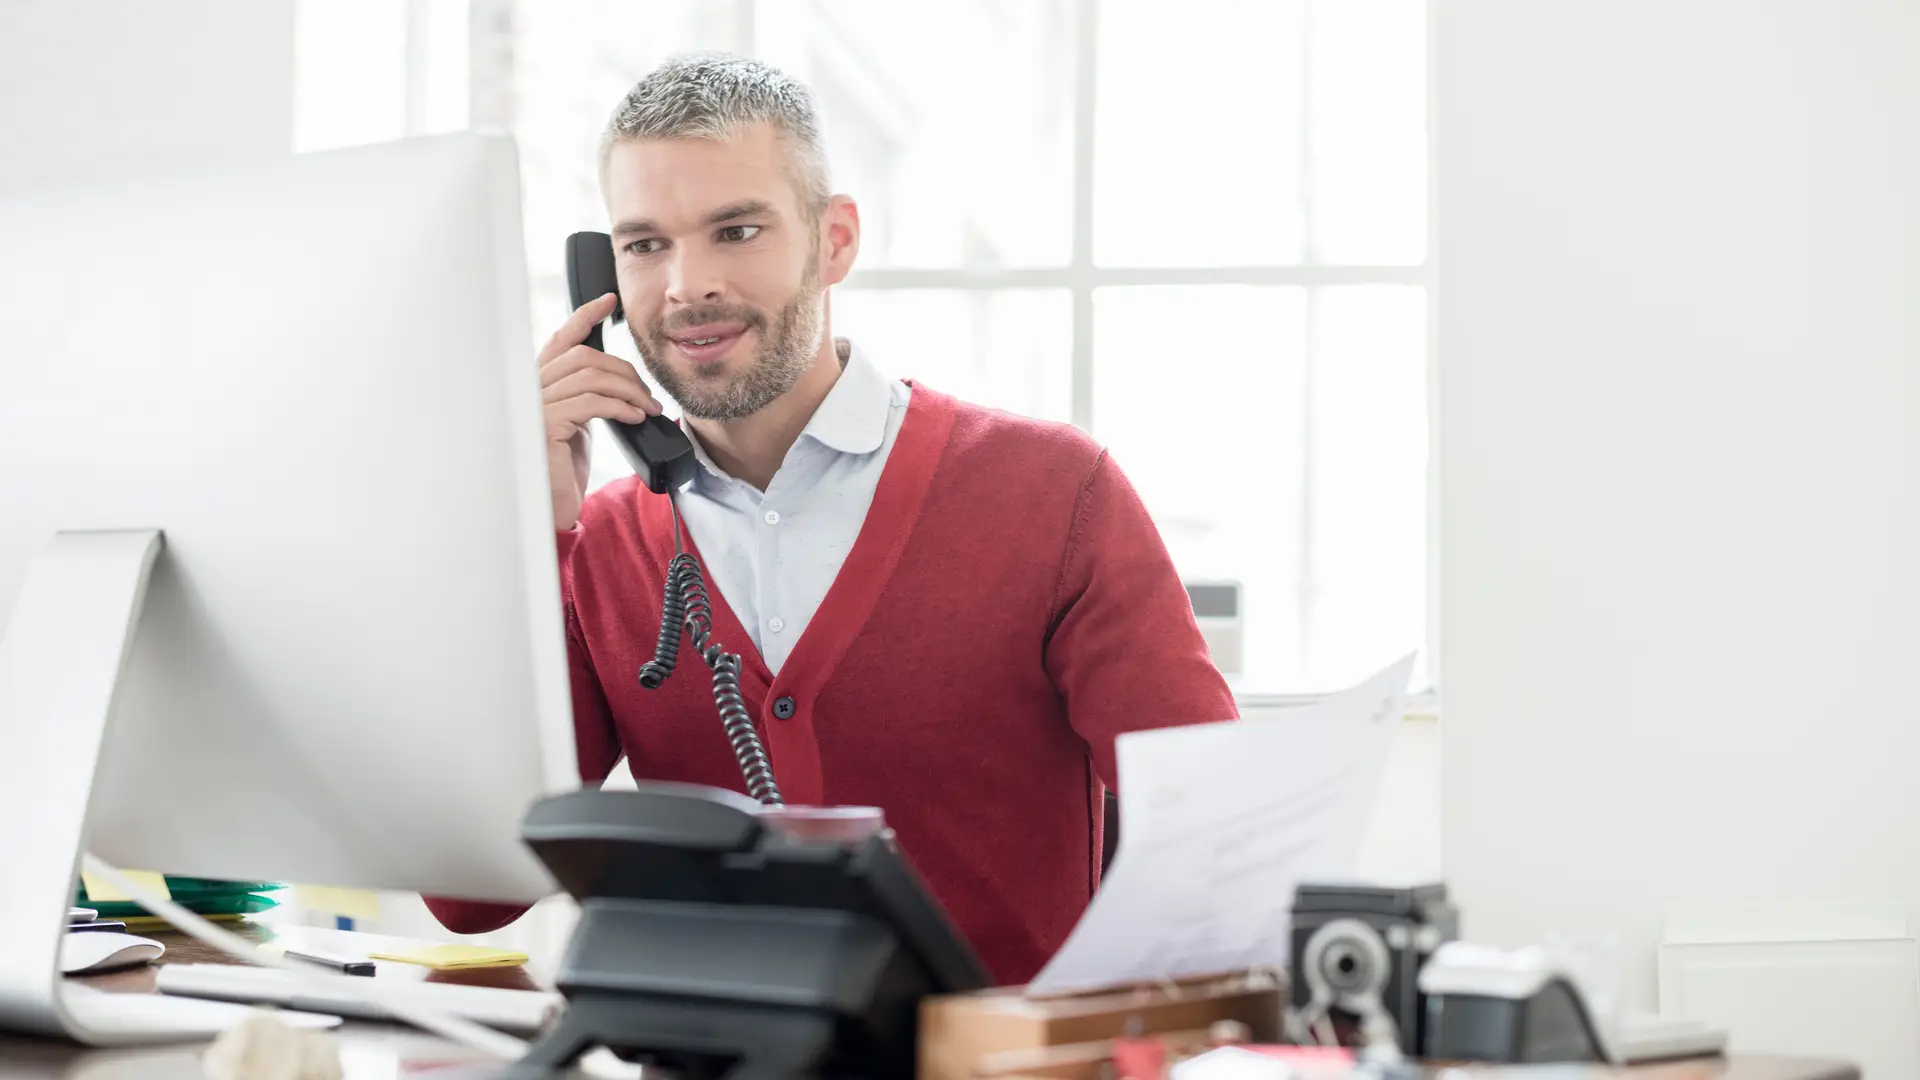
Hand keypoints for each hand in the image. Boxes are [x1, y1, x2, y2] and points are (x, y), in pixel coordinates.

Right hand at [540, 292, 662, 530]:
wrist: (554, 506)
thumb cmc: (564, 469)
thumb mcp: (580, 424)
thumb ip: (588, 396)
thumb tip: (625, 381)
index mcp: (540, 385)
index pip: (560, 339)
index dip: (584, 316)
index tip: (609, 301)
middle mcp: (530, 389)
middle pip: (584, 356)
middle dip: (624, 370)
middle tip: (648, 394)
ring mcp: (534, 406)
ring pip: (591, 377)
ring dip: (629, 391)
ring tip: (648, 409)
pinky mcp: (545, 425)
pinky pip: (591, 402)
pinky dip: (620, 406)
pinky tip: (636, 417)